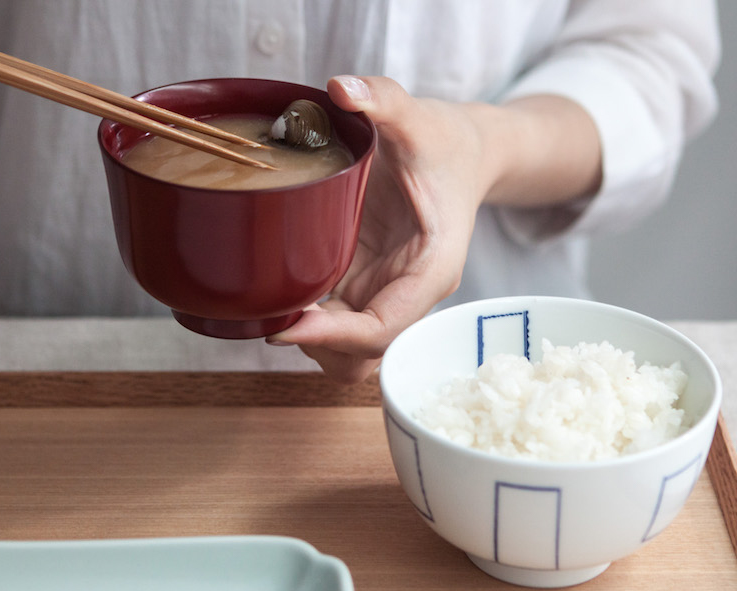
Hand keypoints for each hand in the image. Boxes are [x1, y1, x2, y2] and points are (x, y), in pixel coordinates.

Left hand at [266, 76, 601, 383]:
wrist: (464, 153)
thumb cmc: (445, 142)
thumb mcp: (417, 117)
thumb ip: (383, 99)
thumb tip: (340, 88)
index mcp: (430, 269)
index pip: (384, 328)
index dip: (335, 337)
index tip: (286, 326)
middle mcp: (410, 292)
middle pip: (364, 356)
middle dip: (319, 347)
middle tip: (272, 313)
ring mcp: (388, 292)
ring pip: (350, 352)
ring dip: (312, 342)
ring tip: (272, 307)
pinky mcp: (369, 284)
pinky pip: (338, 326)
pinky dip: (310, 324)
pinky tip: (280, 295)